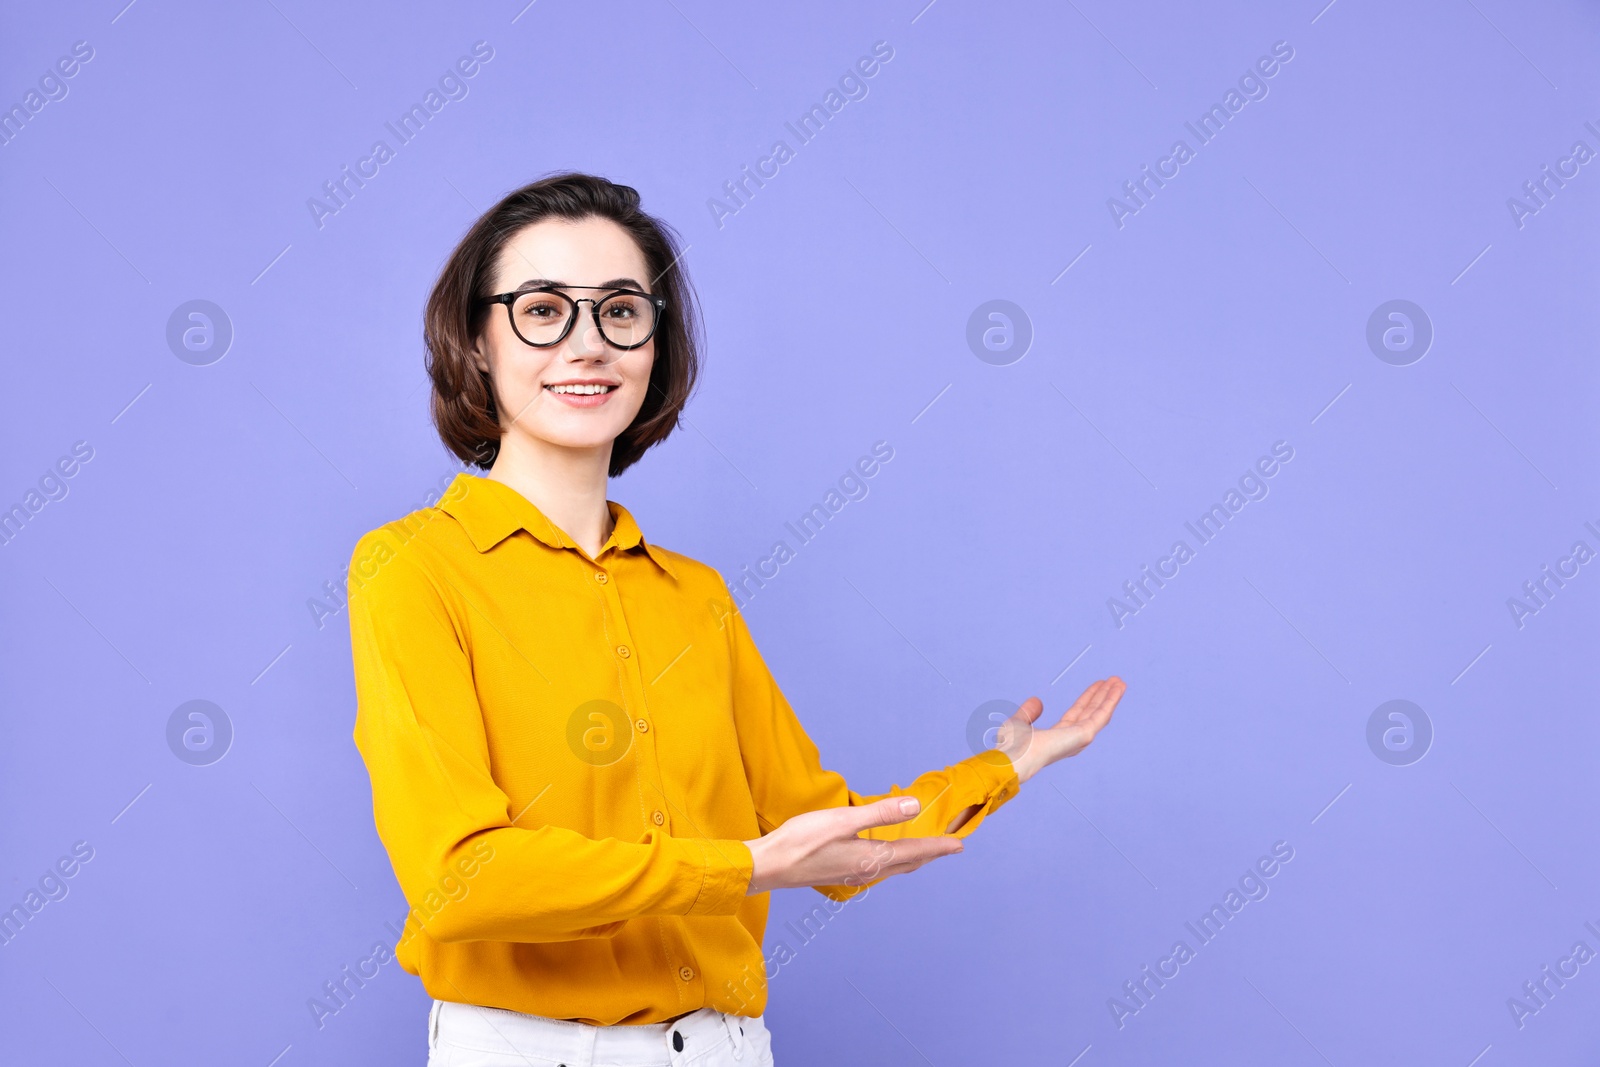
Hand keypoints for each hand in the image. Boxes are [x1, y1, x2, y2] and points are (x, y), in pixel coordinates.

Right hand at [743, 795, 961, 894]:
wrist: (769, 867)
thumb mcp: (843, 820)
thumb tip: (914, 807)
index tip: (959, 845)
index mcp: (871, 858)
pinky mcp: (840, 874)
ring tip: (924, 851)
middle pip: (907, 863)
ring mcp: (853, 875)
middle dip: (930, 855)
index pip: (914, 852)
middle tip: (949, 848)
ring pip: (893, 868)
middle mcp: (867, 871)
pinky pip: (878, 869)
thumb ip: (880, 814)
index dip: (938, 847)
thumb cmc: (802, 841)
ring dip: (911, 859)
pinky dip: (892, 861)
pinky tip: (884, 856)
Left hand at [998, 676, 1124, 785]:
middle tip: (1114, 680)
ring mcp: (1079, 738)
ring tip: (1119, 681)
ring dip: (1110, 697)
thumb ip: (1028, 712)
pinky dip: (1110, 700)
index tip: (1097, 685)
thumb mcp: (1018, 722)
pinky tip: (1117, 689)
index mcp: (1057, 737)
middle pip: (1091, 712)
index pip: (1077, 713)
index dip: (1087, 699)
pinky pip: (1101, 715)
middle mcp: (1071, 739)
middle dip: (1102, 696)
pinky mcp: (1084, 735)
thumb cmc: (1012, 747)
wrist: (1013, 757)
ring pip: (1099, 713)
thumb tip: (1036, 701)